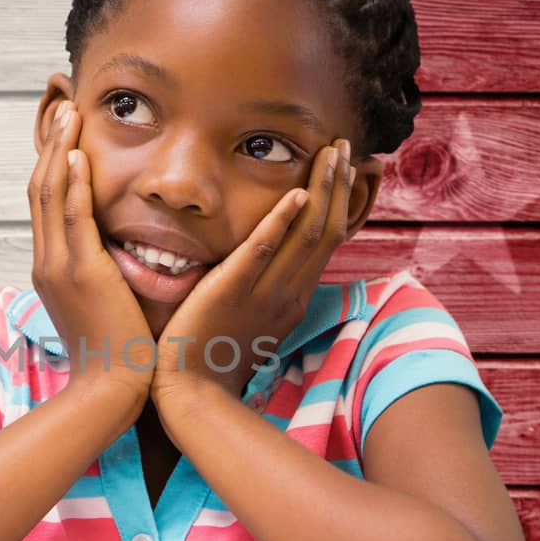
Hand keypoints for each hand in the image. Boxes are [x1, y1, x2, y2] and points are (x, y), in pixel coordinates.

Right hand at [29, 100, 154, 409]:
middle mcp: (46, 262)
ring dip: (59, 150)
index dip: (52, 165)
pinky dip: (72, 183)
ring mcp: (59, 267)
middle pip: (39, 189)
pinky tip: (78, 155)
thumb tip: (118, 254)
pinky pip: (72, 217)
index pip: (45, 204)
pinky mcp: (81, 273)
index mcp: (51, 269)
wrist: (110, 389)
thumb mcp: (101, 305)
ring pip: (50, 194)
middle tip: (64, 108)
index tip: (64, 134)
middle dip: (51, 146)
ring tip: (70, 115)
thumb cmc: (115, 353)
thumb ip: (103, 274)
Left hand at [153, 137, 356, 408]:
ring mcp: (263, 293)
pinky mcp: (232, 292)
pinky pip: (261, 252)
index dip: (341, 202)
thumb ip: (262, 287)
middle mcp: (288, 294)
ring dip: (321, 190)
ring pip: (305, 235)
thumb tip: (267, 259)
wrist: (190, 395)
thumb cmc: (212, 358)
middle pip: (325, 230)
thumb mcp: (251, 318)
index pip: (327, 241)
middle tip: (346, 146)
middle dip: (339, 185)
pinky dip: (280, 222)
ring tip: (331, 153)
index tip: (349, 169)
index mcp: (293, 298)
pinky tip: (294, 194)